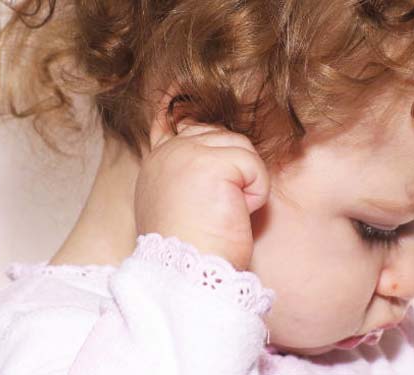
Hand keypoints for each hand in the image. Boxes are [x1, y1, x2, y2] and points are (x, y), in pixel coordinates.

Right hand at [134, 114, 269, 270]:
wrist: (187, 278)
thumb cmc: (192, 253)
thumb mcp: (182, 207)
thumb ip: (190, 176)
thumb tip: (223, 158)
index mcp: (158, 164)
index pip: (170, 120)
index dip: (178, 101)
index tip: (180, 81)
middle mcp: (168, 153)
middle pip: (222, 135)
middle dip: (236, 168)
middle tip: (223, 208)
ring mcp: (186, 154)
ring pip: (241, 147)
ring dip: (247, 183)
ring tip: (228, 213)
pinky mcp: (211, 163)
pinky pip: (254, 165)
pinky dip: (256, 193)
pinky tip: (236, 214)